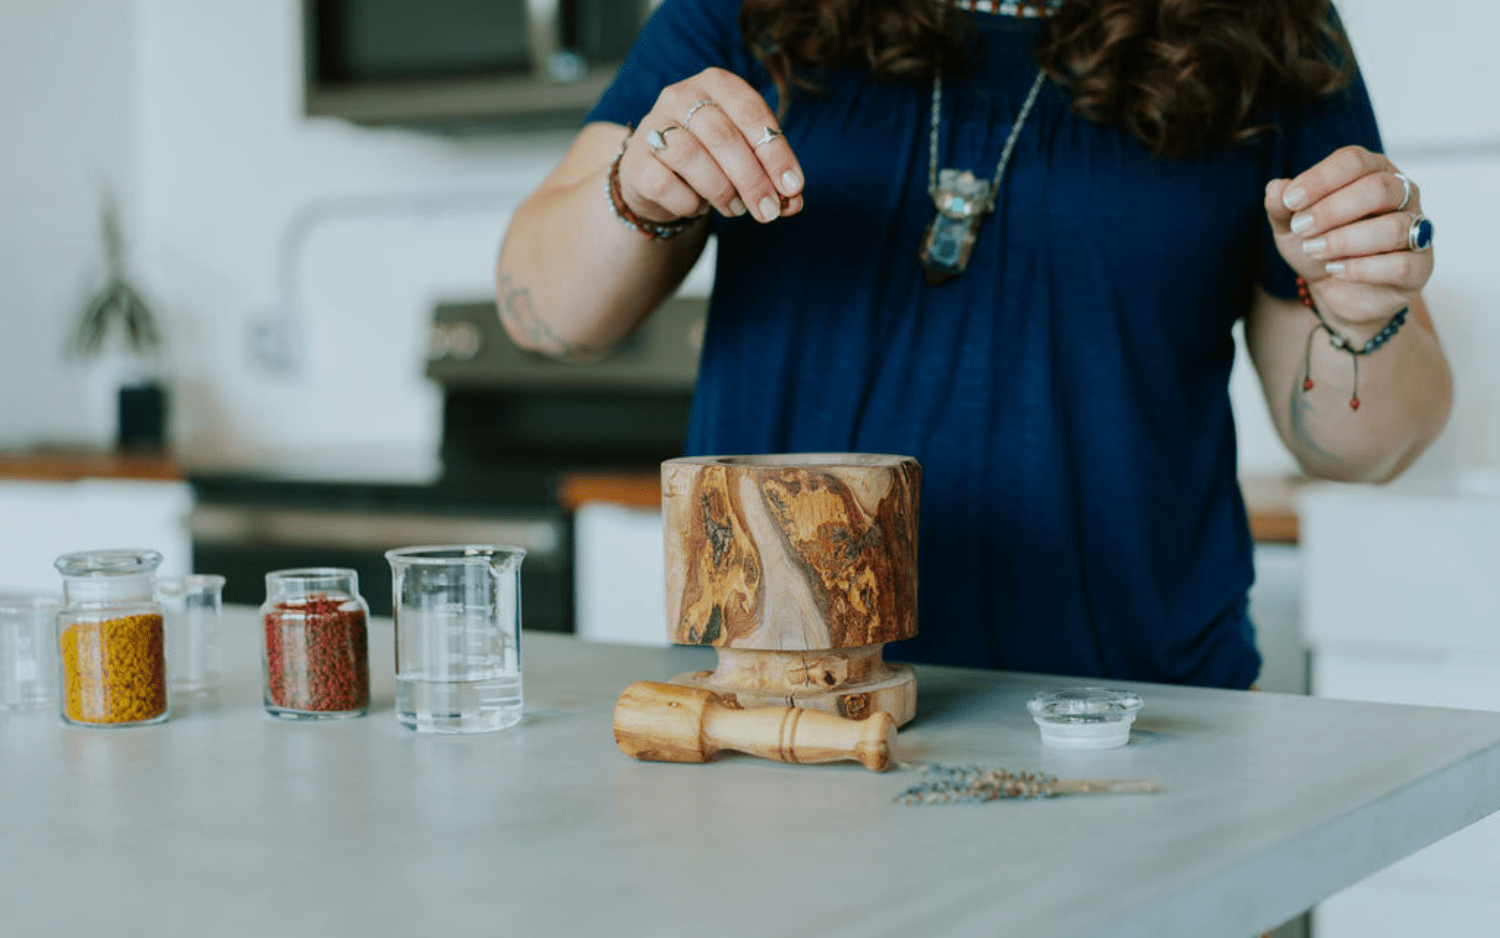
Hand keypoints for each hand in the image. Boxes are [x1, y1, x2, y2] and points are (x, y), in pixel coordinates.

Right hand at [618, 67, 804, 225]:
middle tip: (768, 211)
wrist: (659, 179)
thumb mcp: (747, 160)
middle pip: (722, 136)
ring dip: (721, 191)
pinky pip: (665, 185)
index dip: (776, 153)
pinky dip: (689, 203)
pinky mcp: (634, 160)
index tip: (792, 188)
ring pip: (691, 157)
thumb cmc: (713, 161)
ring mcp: (652, 126)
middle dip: (752, 180)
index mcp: (716, 83)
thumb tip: (793, 203)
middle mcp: (680, 95)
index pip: (751, 112)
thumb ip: (772, 177)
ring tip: (735, 208)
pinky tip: (698, 207)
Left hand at [1265, 145, 1431, 329]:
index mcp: (1372, 172)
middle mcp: (1402, 194)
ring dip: (1344, 241)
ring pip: (1393, 227)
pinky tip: (1335, 270)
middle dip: (1332, 210)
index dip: (1320, 179)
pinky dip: (1361, 268)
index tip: (1290, 201)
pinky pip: (1401, 263)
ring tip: (1313, 251)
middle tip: (1301, 229)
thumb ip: (1281, 206)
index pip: (1354, 161)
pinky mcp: (1420, 266)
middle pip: (1378, 188)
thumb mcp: (1290, 227)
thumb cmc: (1318, 247)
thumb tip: (1276, 188)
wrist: (1334, 292)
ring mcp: (1416, 229)